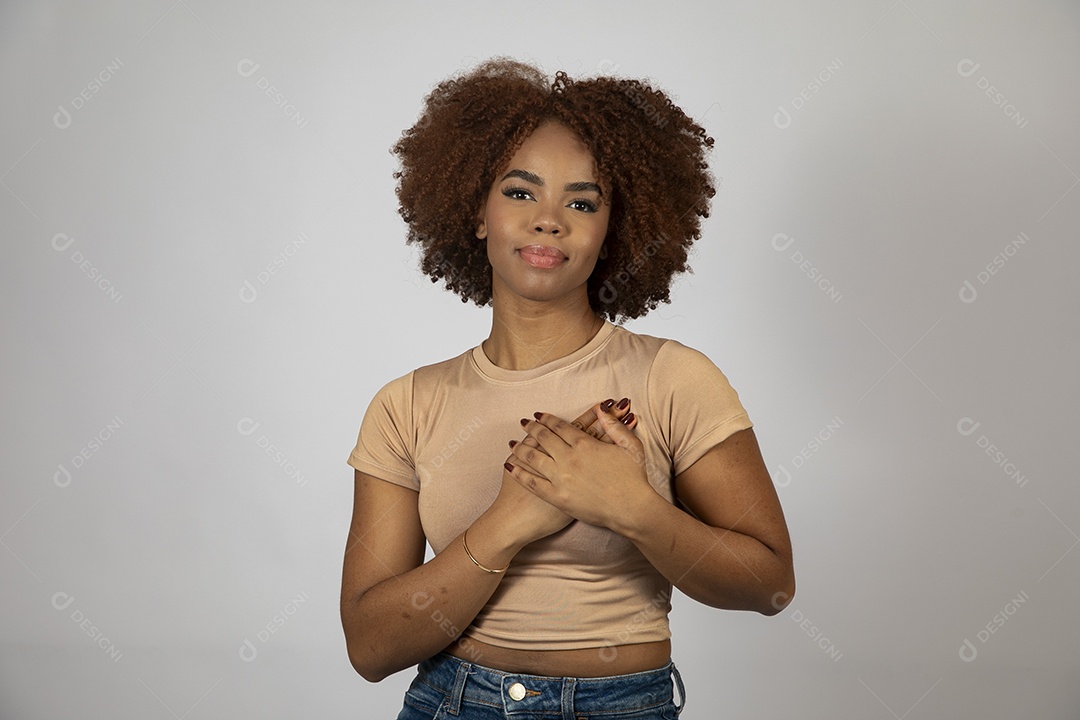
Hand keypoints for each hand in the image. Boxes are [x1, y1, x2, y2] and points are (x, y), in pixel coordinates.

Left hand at [506, 402, 653, 530]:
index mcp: (585, 444)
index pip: (559, 426)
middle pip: (543, 438)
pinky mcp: (557, 497)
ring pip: (533, 457)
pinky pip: (532, 482)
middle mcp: (569, 458)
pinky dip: (519, 473)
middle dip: (531, 428)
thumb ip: (614, 425)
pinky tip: (510, 466)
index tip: (538, 415)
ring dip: (521, 447)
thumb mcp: (630, 446)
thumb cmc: (634, 479)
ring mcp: (561, 478)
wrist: (631, 510)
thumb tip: (601, 408)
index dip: (547, 419)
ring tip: (513, 442)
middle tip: (523, 423)